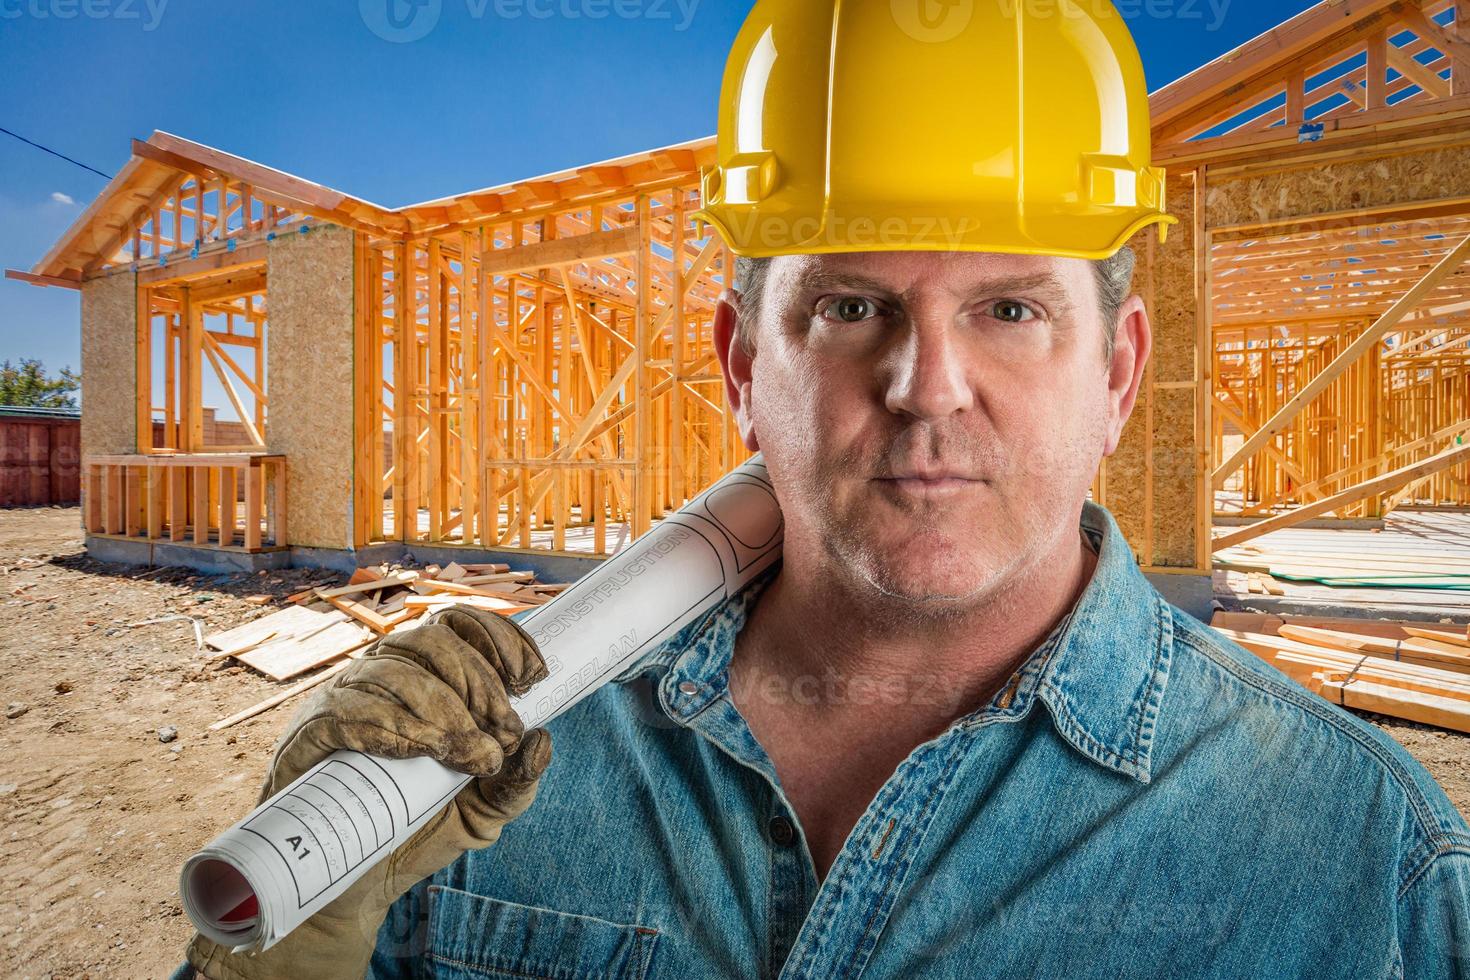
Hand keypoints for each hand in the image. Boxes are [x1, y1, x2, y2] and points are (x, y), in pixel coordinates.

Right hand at [186, 605, 552, 979]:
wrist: (360, 884)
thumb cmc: (422, 830)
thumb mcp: (484, 812)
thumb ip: (516, 781)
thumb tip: (542, 740)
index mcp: (428, 676)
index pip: (460, 624)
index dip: (499, 638)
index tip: (532, 677)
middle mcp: (385, 674)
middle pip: (432, 641)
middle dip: (480, 684)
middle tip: (501, 736)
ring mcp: (345, 699)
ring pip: (394, 671)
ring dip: (443, 709)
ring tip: (468, 755)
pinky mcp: (311, 733)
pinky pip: (348, 709)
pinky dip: (391, 724)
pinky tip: (420, 749)